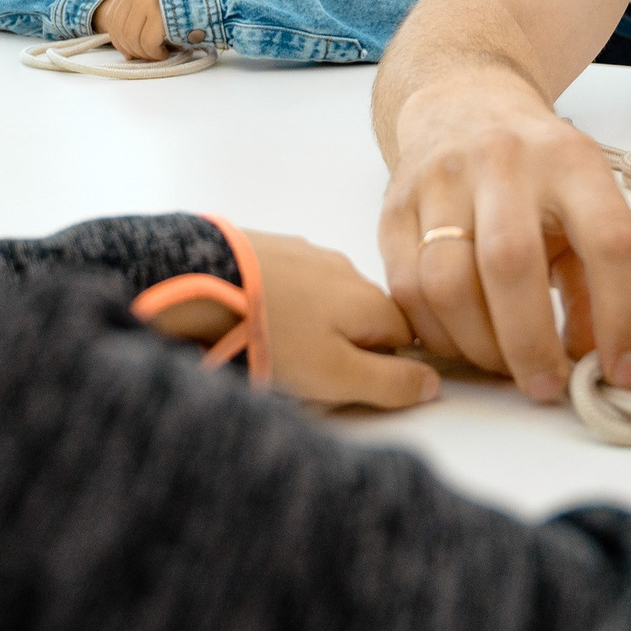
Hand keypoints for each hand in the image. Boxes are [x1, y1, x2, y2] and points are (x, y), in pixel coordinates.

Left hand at [92, 0, 170, 60]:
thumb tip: (128, 47)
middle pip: (120, 30)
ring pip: (132, 38)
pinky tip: (164, 53)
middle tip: (146, 56)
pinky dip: (154, 53)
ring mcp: (147, 0)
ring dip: (144, 54)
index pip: (112, 18)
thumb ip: (140, 10)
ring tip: (158, 55)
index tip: (129, 52)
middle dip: (131, 50)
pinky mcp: (160, 13)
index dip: (117, 41)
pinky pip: (148, 42)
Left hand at [144, 231, 438, 408]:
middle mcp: (345, 268)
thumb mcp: (338, 376)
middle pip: (363, 316)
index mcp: (370, 300)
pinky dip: (279, 302)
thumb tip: (434, 384)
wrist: (197, 283)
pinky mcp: (264, 245)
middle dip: (344, 346)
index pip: (405, 337)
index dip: (385, 368)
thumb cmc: (272, 335)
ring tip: (272, 347)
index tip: (347, 385)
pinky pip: (287, 282)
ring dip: (310, 323)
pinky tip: (251, 318)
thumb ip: (392, 383)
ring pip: (324, 298)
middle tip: (305, 373)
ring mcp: (303, 252)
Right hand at [378, 81, 630, 402]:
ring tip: (506, 367)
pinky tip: (464, 344)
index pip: (611, 241)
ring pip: (448, 284)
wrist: (462, 104)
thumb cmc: (538, 170)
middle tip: (548, 388)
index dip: (626, 317)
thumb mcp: (586, 205)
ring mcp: (440, 181)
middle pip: (511, 264)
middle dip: (532, 344)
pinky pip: (407, 289)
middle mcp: (504, 162)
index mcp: (571, 161)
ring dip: (480, 347)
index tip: (627, 373)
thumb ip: (597, 281)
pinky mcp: (394, 207)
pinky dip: (438, 335)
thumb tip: (599, 361)